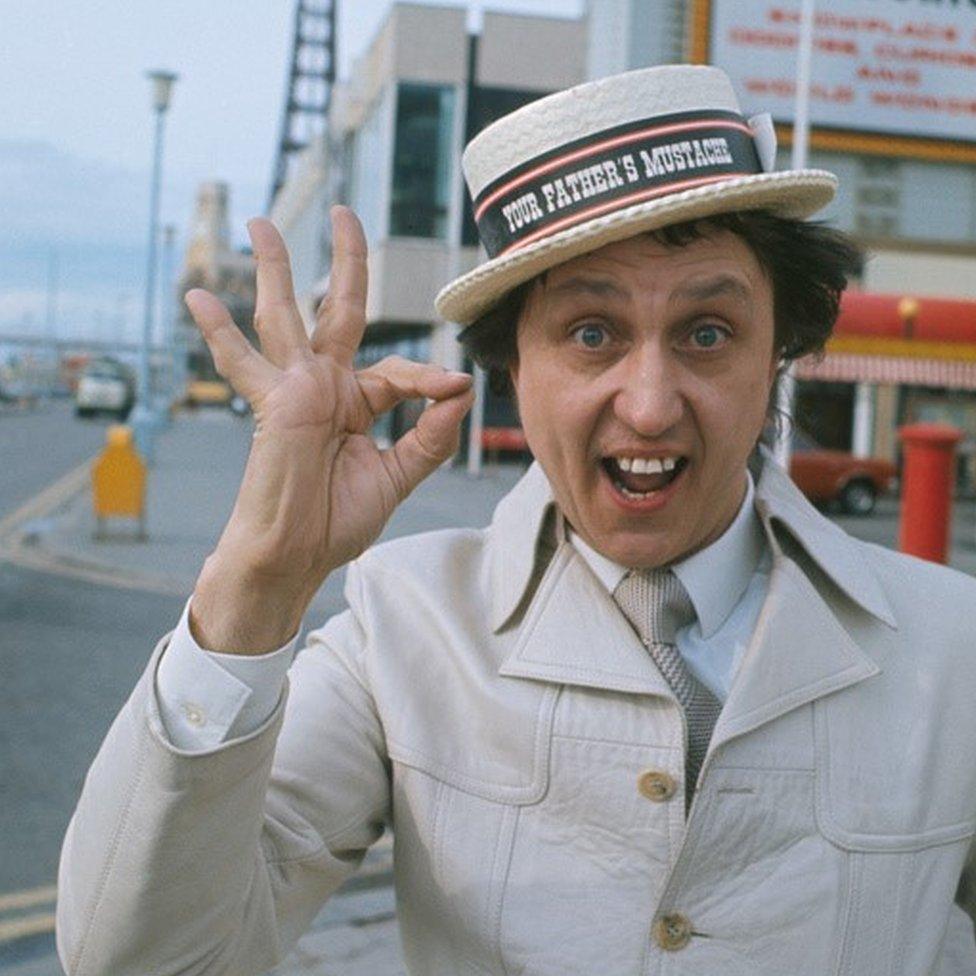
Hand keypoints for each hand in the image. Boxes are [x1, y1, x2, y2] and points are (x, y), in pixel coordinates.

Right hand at [184, 207, 473, 650]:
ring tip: (261, 223)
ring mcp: (295, 389)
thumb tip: (461, 391)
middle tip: (344, 212)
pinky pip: (242, 362)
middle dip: (344, 262)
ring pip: (286, 315)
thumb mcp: (396, 476)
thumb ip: (429, 437)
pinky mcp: (272, 402)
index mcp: (356, 403)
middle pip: (338, 310)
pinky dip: (219, 332)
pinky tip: (197, 297)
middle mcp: (325, 386)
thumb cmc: (335, 522)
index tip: (454, 388)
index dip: (428, 377)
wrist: (293, 556)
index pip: (397, 371)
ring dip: (275, 268)